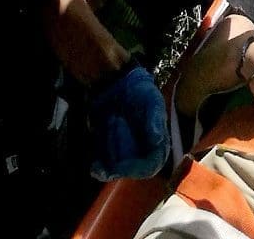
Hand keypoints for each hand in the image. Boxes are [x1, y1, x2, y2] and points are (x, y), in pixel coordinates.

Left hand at [87, 63, 169, 180]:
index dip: (134, 169)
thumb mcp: (151, 100)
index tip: (118, 167)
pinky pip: (104, 169)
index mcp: (158, 145)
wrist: (118, 85)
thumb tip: (158, 139)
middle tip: (112, 131)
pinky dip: (99, 169)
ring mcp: (126, 157)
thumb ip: (155, 119)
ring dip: (109, 152)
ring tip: (111, 122)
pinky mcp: (110, 156)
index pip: (149, 167)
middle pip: (129, 169)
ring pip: (115, 168)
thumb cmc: (140, 92)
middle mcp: (143, 155)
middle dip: (117, 157)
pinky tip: (95, 165)